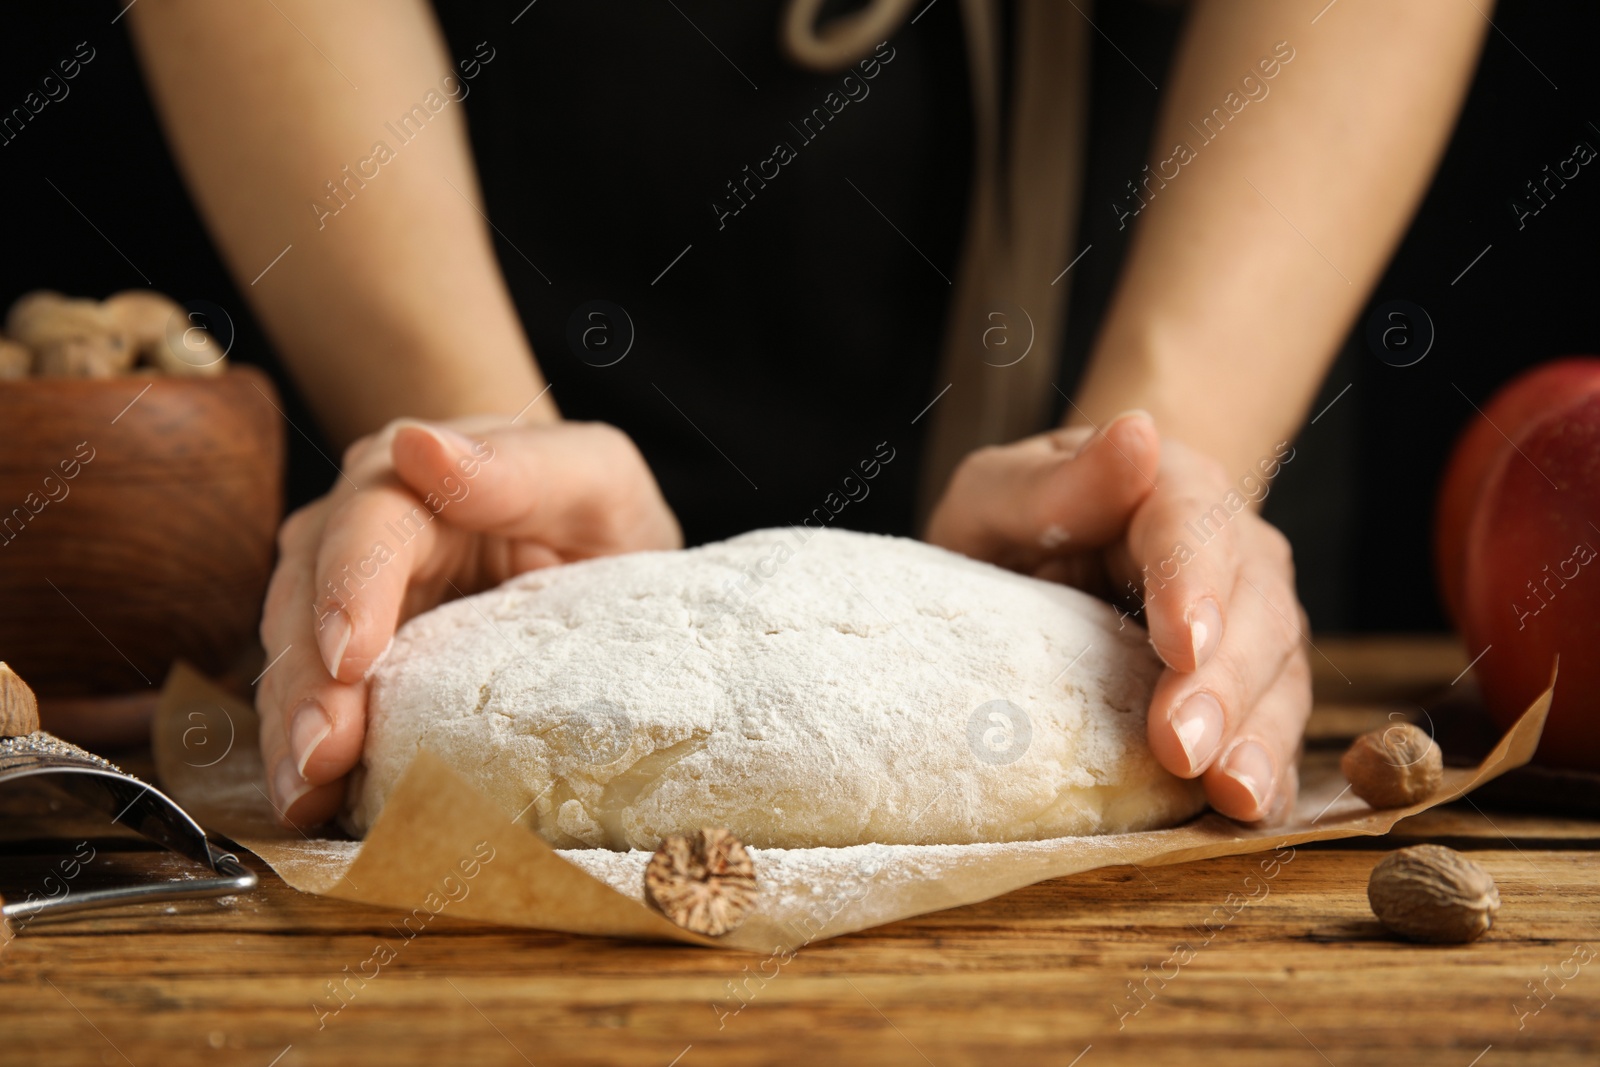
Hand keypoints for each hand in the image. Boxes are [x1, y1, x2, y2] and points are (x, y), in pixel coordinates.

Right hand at [258, 417, 680, 826]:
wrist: (583, 544)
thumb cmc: (592, 506)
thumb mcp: (592, 475)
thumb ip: (519, 467)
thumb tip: (420, 446)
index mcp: (414, 480)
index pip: (367, 524)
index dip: (351, 589)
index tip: (348, 657)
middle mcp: (356, 534)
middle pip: (307, 597)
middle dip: (308, 681)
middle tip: (321, 756)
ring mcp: (339, 598)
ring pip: (292, 656)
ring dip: (292, 728)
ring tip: (307, 796)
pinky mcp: (343, 659)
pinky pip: (308, 702)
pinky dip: (304, 752)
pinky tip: (312, 804)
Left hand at [925, 412, 1310, 822]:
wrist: (1060, 553)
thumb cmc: (1023, 521)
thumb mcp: (1001, 493)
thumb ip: (1056, 480)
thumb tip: (1135, 435)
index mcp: (1171, 489)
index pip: (1193, 524)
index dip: (1192, 583)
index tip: (1181, 641)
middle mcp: (1234, 554)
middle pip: (1251, 612)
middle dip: (1221, 685)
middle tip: (1185, 749)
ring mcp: (1256, 622)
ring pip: (1279, 676)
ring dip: (1256, 738)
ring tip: (1231, 794)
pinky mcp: (1257, 686)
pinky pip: (1276, 728)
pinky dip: (1269, 772)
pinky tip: (1252, 812)